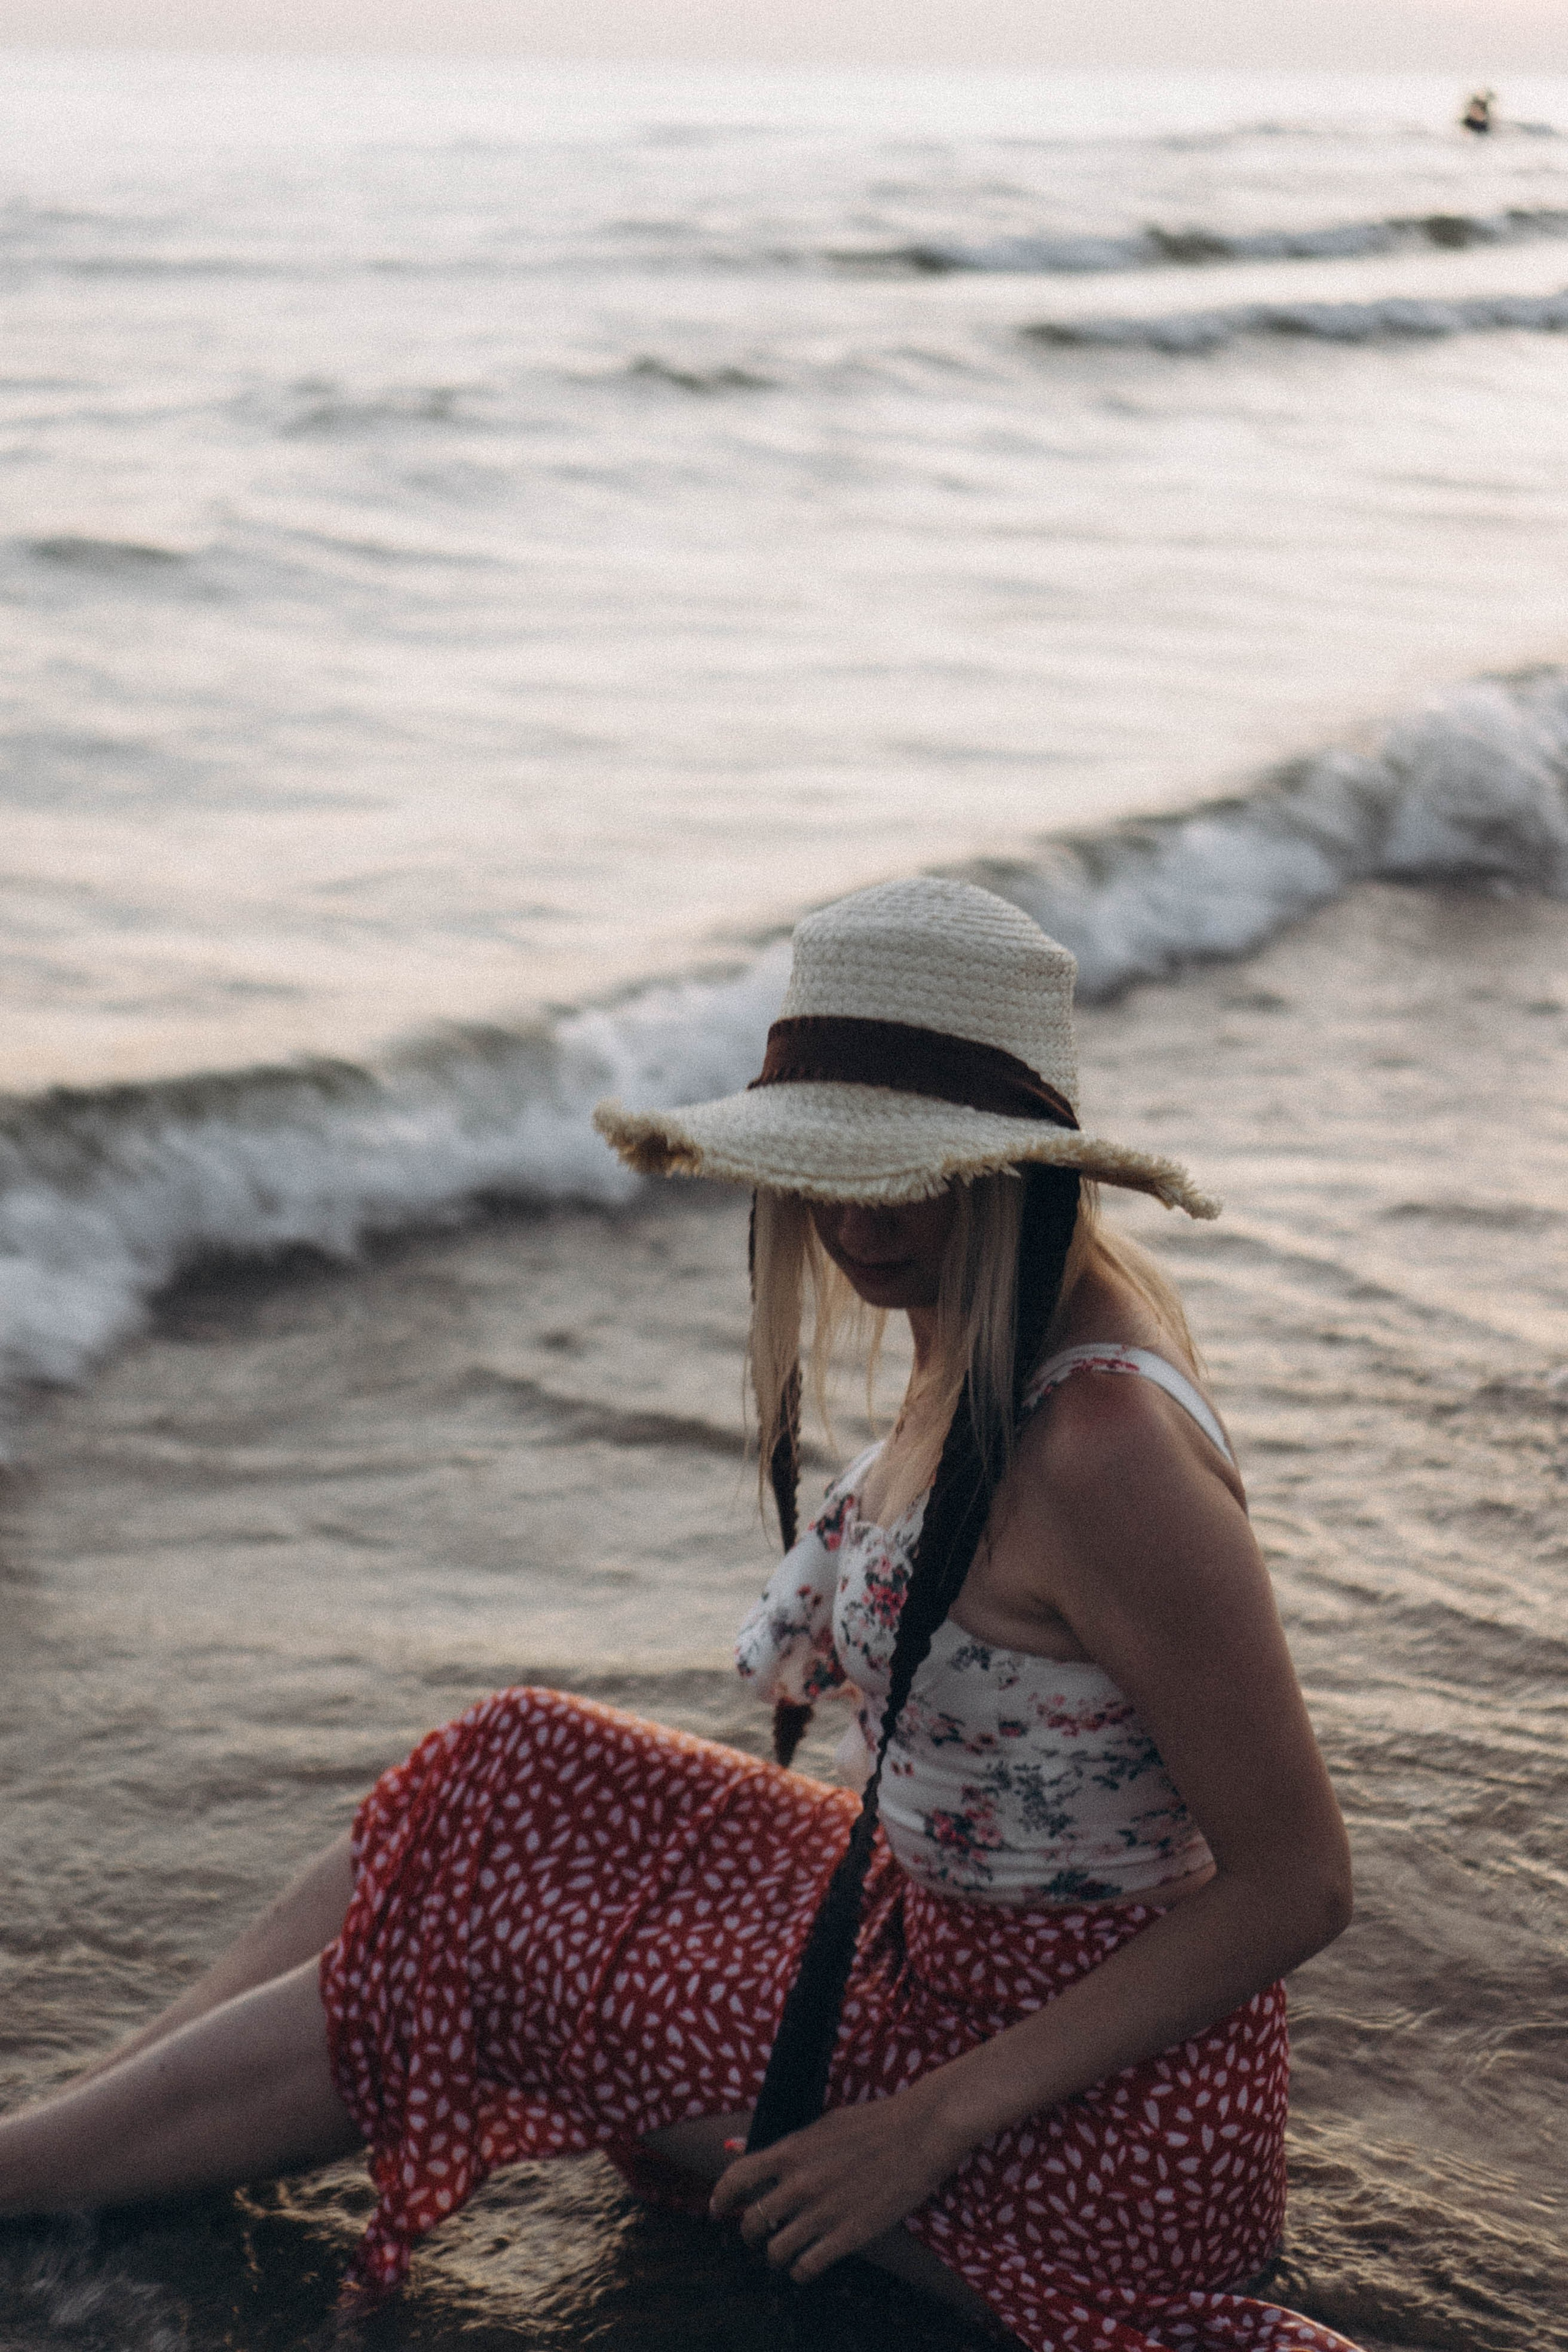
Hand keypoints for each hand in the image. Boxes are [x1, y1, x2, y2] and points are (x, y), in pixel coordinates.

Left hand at [708, 2092, 957, 2283]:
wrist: (920, 2132)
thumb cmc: (872, 2123)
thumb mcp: (821, 2125)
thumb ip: (781, 2146)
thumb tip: (733, 2150)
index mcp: (791, 2149)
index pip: (736, 2179)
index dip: (721, 2198)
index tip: (718, 2209)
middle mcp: (800, 2182)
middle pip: (752, 2223)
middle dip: (750, 2232)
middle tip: (759, 2234)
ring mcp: (823, 2211)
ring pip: (776, 2251)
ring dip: (775, 2255)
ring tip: (784, 2252)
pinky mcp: (848, 2235)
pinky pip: (806, 2267)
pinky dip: (801, 2270)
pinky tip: (807, 2264)